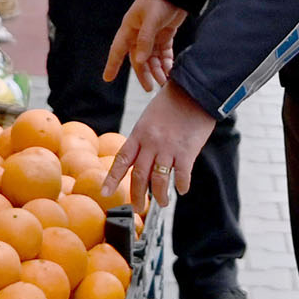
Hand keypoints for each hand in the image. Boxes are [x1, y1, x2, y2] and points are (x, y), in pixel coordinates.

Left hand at [101, 84, 214, 209]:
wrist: (194, 90)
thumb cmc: (171, 103)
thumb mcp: (149, 118)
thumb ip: (145, 139)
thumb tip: (143, 159)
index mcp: (138, 134)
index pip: (121, 161)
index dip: (112, 179)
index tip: (105, 193)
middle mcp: (150, 143)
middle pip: (139, 176)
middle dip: (137, 196)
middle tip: (137, 209)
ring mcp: (169, 148)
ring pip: (159, 180)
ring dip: (160, 196)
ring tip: (162, 204)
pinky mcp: (187, 151)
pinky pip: (182, 175)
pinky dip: (181, 185)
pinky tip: (181, 190)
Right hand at [104, 0, 188, 90]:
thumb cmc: (159, 1)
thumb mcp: (151, 20)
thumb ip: (145, 40)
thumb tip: (140, 60)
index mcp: (129, 29)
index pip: (118, 50)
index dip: (112, 64)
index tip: (107, 78)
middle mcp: (138, 34)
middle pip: (138, 59)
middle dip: (144, 74)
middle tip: (149, 88)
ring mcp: (152, 35)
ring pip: (152, 58)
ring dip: (157, 70)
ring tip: (164, 81)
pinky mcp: (164, 35)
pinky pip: (163, 53)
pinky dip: (166, 62)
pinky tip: (170, 70)